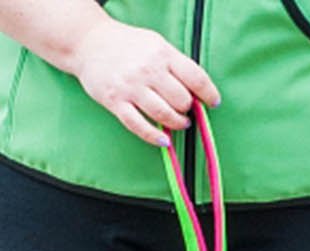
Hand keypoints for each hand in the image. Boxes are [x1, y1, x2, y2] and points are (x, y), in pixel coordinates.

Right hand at [69, 15, 220, 146]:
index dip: (209, 94)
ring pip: (165, 115)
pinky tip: (164, 140)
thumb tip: (198, 93)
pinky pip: (140, 126)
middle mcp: (147, 69)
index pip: (196, 78)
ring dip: (177, 123)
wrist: (88, 42)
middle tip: (184, 109)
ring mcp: (131, 87)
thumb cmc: (127, 46)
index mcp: (161, 53)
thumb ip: (176, 65)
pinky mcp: (116, 102)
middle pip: (182, 100)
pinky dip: (155, 137)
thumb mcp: (155, 44)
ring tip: (178, 122)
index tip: (212, 102)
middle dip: (187, 109)